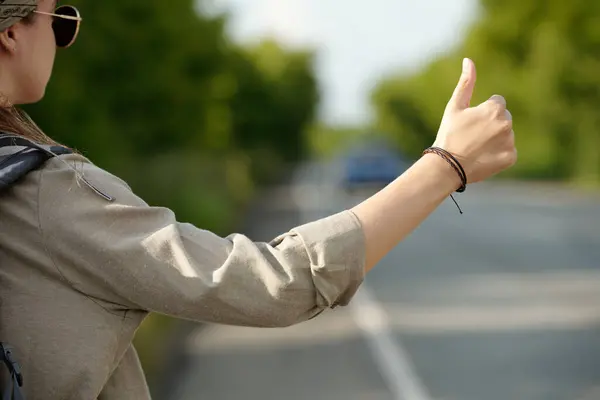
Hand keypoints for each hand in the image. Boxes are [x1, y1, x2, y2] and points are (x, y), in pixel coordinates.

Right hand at [432, 58, 516, 183]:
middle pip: (503, 118)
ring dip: (495, 139)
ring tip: (476, 147)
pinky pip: (508, 151)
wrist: (447, 166)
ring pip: (506, 135)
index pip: (498, 103)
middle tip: (472, 136)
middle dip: (491, 124)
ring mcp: (509, 141)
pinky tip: (483, 157)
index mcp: (495, 108)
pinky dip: (498, 154)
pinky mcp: (510, 157)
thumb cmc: (448, 134)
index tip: (471, 123)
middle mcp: (506, 123)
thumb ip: (466, 83)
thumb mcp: (455, 106)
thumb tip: (469, 60)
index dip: (482, 112)